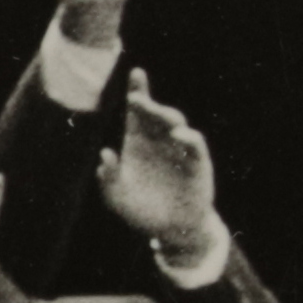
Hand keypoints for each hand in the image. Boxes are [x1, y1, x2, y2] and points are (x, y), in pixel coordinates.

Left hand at [94, 77, 226, 270]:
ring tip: (150, 110)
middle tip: (134, 98)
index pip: (138, 112)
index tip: (136, 72)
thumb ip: (109, 178)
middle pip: (155, 113)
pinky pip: (195, 145)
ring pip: (176, 123)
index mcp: (139, 143)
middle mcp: (160, 141)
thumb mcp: (117, 197)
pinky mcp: (197, 163)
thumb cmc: (141, 211)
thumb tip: (105, 155)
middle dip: (146, 103)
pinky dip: (187, 138)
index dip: (139, 91)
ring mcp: (180, 150)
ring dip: (164, 115)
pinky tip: (177, 135)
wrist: (171, 230)